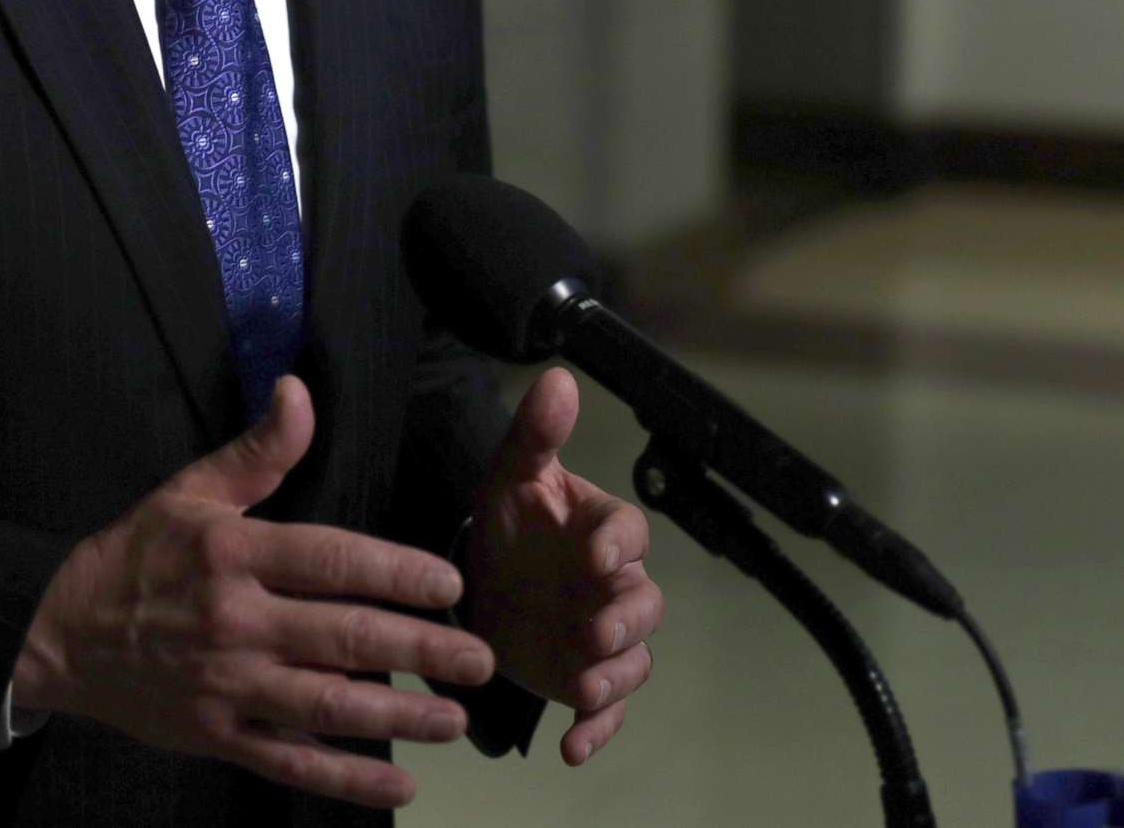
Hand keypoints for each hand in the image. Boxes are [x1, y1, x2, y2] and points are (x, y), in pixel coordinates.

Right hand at [13, 374, 497, 809]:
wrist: (58, 634)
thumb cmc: (134, 556)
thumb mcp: (188, 491)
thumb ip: (257, 452)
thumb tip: (300, 391)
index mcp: (233, 554)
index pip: (329, 560)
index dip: (395, 572)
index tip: (448, 584)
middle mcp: (236, 621)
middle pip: (343, 636)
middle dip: (421, 650)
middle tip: (481, 661)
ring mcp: (227, 686)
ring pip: (327, 705)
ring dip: (398, 717)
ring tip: (453, 719)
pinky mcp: (219, 736)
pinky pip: (292, 762)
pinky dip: (347, 781)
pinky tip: (400, 786)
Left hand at [463, 367, 662, 765]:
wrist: (480, 584)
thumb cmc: (509, 526)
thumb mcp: (511, 476)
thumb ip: (537, 433)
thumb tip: (558, 377)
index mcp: (600, 532)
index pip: (628, 532)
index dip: (618, 542)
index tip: (594, 553)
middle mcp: (612, 586)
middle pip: (643, 603)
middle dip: (625, 619)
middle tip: (595, 631)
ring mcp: (602, 637)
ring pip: (632, 660)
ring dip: (614, 677)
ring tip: (583, 689)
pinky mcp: (586, 679)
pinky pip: (606, 711)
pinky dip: (597, 730)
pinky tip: (573, 747)